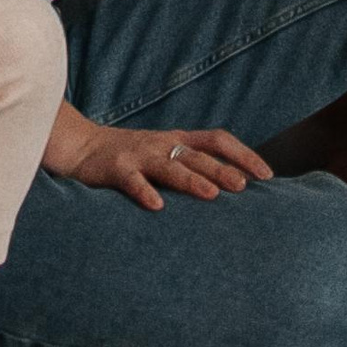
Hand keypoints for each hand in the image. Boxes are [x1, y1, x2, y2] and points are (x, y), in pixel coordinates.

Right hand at [48, 107, 271, 210]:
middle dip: (222, 169)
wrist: (80, 146)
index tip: (266, 174)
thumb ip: (190, 164)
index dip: (243, 154)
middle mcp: (162, 144)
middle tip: (244, 186)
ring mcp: (139, 155)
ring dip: (192, 179)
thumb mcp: (163, 154)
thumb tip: (233, 186)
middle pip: (197, 154)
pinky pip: (132, 181)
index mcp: (177, 140)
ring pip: (170, 166)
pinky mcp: (116, 168)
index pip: (217, 140)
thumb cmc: (130, 156)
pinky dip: (145, 192)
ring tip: (211, 195)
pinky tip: (156, 207)